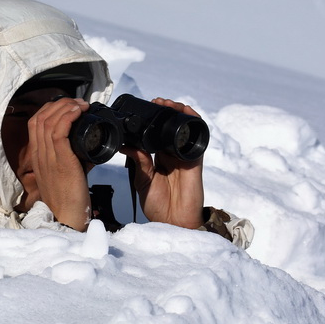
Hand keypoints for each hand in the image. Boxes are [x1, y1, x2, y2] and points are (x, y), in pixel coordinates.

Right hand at [28, 97, 91, 230]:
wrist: (68, 217)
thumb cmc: (69, 197)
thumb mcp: (65, 172)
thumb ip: (71, 157)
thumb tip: (87, 144)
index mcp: (38, 156)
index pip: (35, 123)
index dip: (50, 109)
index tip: (68, 106)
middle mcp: (39, 154)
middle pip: (41, 117)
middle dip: (60, 104)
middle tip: (78, 102)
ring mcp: (47, 157)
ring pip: (49, 121)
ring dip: (66, 107)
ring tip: (81, 104)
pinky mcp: (60, 161)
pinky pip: (58, 131)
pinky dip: (68, 117)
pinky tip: (79, 112)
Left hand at [121, 98, 204, 228]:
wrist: (173, 222)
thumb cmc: (157, 205)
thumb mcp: (142, 180)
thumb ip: (138, 162)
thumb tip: (127, 145)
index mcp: (158, 158)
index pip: (155, 134)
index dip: (152, 120)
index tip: (144, 108)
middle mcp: (171, 154)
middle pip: (169, 127)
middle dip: (164, 111)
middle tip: (156, 101)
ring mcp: (183, 156)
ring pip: (182, 128)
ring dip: (177, 113)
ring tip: (169, 103)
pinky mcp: (195, 160)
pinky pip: (197, 138)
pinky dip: (193, 123)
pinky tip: (187, 112)